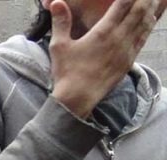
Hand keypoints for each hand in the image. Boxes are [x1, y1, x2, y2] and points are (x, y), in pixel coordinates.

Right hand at [49, 0, 162, 117]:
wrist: (78, 97)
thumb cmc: (67, 72)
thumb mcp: (59, 45)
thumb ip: (60, 22)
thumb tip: (57, 2)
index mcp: (103, 31)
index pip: (122, 5)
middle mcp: (119, 38)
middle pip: (139, 11)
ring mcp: (127, 49)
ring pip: (144, 24)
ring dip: (150, 9)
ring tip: (155, 0)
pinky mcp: (129, 60)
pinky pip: (143, 38)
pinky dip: (148, 26)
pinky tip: (150, 20)